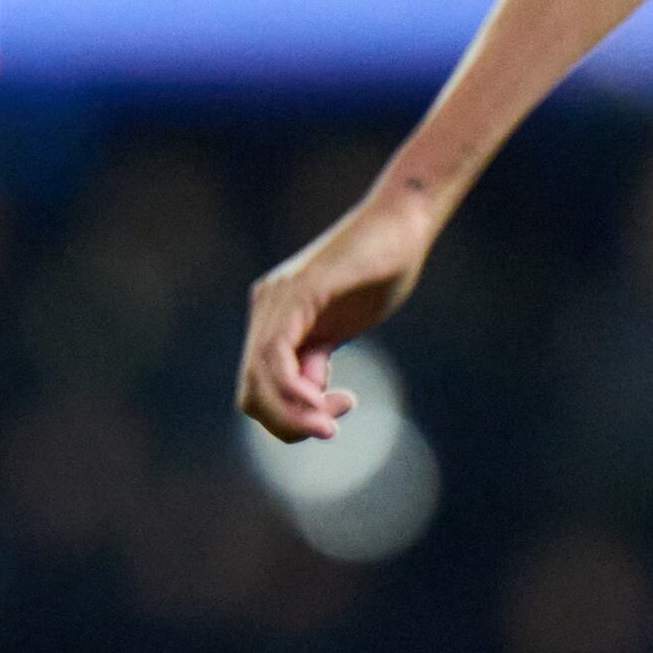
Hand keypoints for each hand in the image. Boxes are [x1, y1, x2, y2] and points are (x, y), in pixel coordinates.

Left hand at [239, 188, 439, 441]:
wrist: (402, 223)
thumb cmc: (379, 271)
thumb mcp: (341, 326)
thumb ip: (317, 357)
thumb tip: (307, 395)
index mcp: (274, 320)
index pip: (258, 389)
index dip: (289, 418)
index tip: (335, 417)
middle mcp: (266, 308)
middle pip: (251, 392)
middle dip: (288, 424)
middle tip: (331, 428)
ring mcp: (278, 298)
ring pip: (258, 379)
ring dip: (292, 415)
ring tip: (330, 422)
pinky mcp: (299, 291)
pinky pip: (276, 353)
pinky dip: (293, 389)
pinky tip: (323, 401)